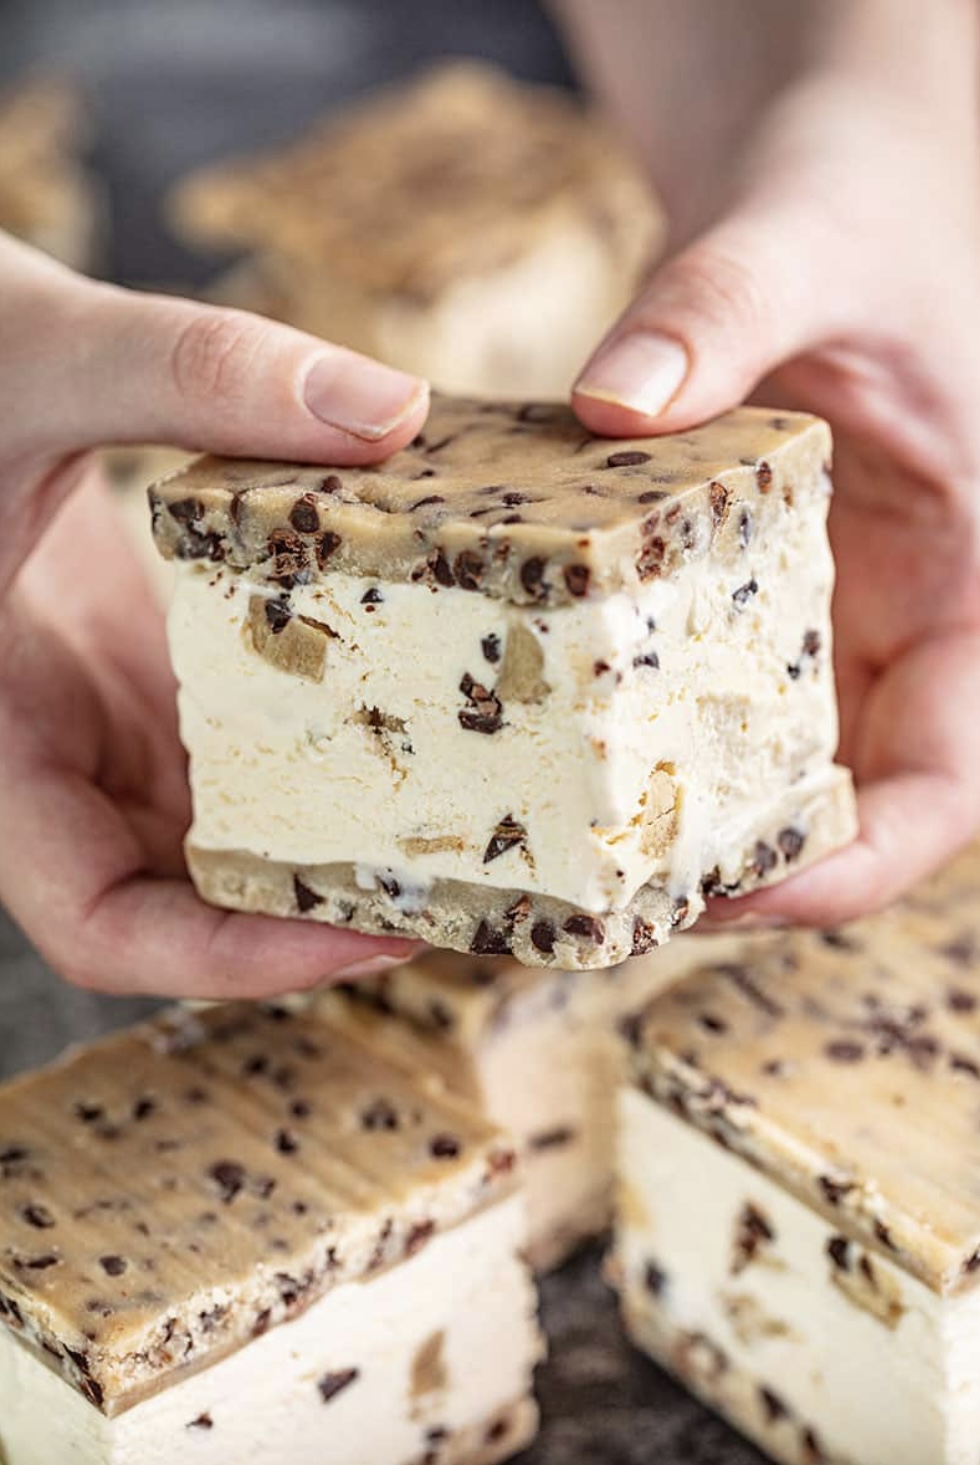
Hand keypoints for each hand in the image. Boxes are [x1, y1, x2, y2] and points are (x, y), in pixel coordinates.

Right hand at [0, 233, 428, 995]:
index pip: (103, 926)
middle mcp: (62, 761)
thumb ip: (193, 372)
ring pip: (239, 830)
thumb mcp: (41, 357)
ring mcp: (118, 721)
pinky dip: (343, 738)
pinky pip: (260, 742)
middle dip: (332, 911)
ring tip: (487, 814)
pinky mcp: (164, 672)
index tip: (376, 934)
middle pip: (196, 902)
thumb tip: (395, 412)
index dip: (232, 961)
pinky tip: (437, 702)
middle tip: (478, 883)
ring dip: (353, 834)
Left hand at [561, 0, 979, 921]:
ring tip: (536, 856)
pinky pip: (675, 694)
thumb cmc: (856, 204)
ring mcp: (806, 621)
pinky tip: (517, 743)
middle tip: (590, 900)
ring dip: (656, 825)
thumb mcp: (805, 240)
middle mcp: (892, 628)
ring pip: (746, 770)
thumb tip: (613, 402)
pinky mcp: (724, 598)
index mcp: (969, 587)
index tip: (737, 896)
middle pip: (831, 809)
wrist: (811, 184)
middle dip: (727, 876)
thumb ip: (722, 308)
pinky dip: (611, 735)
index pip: (947, 788)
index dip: (855, 867)